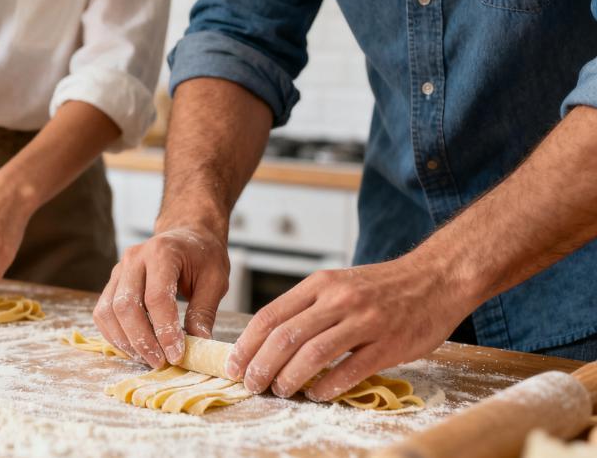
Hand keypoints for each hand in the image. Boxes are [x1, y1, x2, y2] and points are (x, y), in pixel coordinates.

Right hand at [92, 225, 229, 368]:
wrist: (186, 236)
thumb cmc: (203, 256)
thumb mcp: (215, 280)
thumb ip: (204, 312)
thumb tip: (199, 347)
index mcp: (162, 253)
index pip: (157, 297)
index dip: (164, 330)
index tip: (176, 354)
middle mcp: (134, 258)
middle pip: (126, 306)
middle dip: (142, 340)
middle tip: (160, 361)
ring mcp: (119, 269)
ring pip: (108, 311)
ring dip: (125, 341)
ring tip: (147, 357)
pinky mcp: (112, 282)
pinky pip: (102, 313)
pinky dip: (114, 334)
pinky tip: (133, 347)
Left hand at [225, 255, 476, 400]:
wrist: (436, 277)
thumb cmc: (382, 286)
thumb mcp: (338, 283)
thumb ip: (308, 307)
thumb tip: (269, 340)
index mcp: (320, 284)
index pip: (271, 316)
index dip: (247, 344)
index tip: (235, 365)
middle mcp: (338, 299)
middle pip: (285, 337)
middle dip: (261, 366)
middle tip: (252, 385)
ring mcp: (364, 321)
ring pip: (312, 354)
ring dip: (289, 378)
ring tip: (280, 391)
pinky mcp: (388, 343)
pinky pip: (350, 370)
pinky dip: (328, 386)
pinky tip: (317, 394)